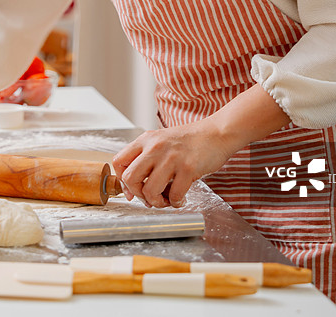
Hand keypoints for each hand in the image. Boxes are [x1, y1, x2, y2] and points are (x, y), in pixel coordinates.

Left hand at [112, 120, 235, 207]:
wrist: (216, 133)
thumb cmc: (189, 141)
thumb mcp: (161, 141)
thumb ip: (146, 158)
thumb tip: (134, 188)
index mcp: (146, 140)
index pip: (119, 162)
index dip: (122, 181)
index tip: (132, 190)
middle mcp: (155, 147)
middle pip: (130, 178)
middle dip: (137, 194)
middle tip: (149, 197)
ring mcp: (171, 157)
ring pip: (150, 190)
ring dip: (157, 202)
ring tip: (166, 200)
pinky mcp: (188, 168)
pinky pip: (174, 195)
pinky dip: (175, 202)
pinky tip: (180, 199)